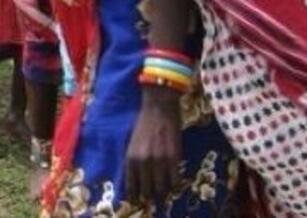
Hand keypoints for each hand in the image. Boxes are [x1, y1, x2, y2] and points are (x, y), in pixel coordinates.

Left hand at [125, 87, 181, 204]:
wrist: (159, 107)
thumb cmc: (144, 122)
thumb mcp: (132, 143)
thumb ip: (134, 160)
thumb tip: (136, 178)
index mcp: (130, 158)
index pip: (131, 186)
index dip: (135, 196)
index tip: (137, 200)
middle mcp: (143, 162)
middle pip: (147, 190)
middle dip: (150, 194)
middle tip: (153, 195)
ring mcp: (159, 161)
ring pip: (161, 188)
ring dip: (163, 191)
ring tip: (165, 189)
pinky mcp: (174, 158)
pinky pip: (175, 180)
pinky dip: (175, 184)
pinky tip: (175, 182)